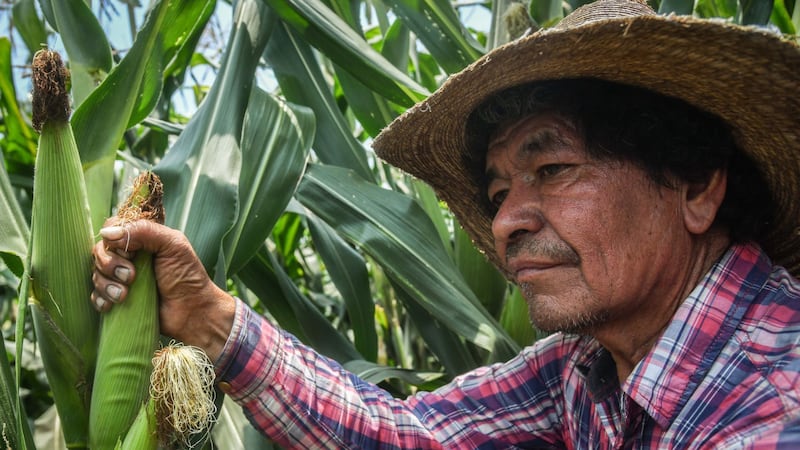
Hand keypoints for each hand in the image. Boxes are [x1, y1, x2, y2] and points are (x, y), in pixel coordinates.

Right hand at [91, 219, 234, 360]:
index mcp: (142, 238)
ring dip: (106, 285)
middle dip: (110, 265)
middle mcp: (129, 255)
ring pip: (96, 273)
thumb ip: (144, 231)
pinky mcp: (118, 297)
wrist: (192, 312)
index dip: (114, 241)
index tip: (130, 254)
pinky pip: (96, 295)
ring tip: (124, 296)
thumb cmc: (188, 276)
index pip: (112, 228)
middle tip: (131, 277)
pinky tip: (111, 305)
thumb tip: (107, 233)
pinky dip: (100, 299)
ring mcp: (121, 277)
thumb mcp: (173, 245)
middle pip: (100, 251)